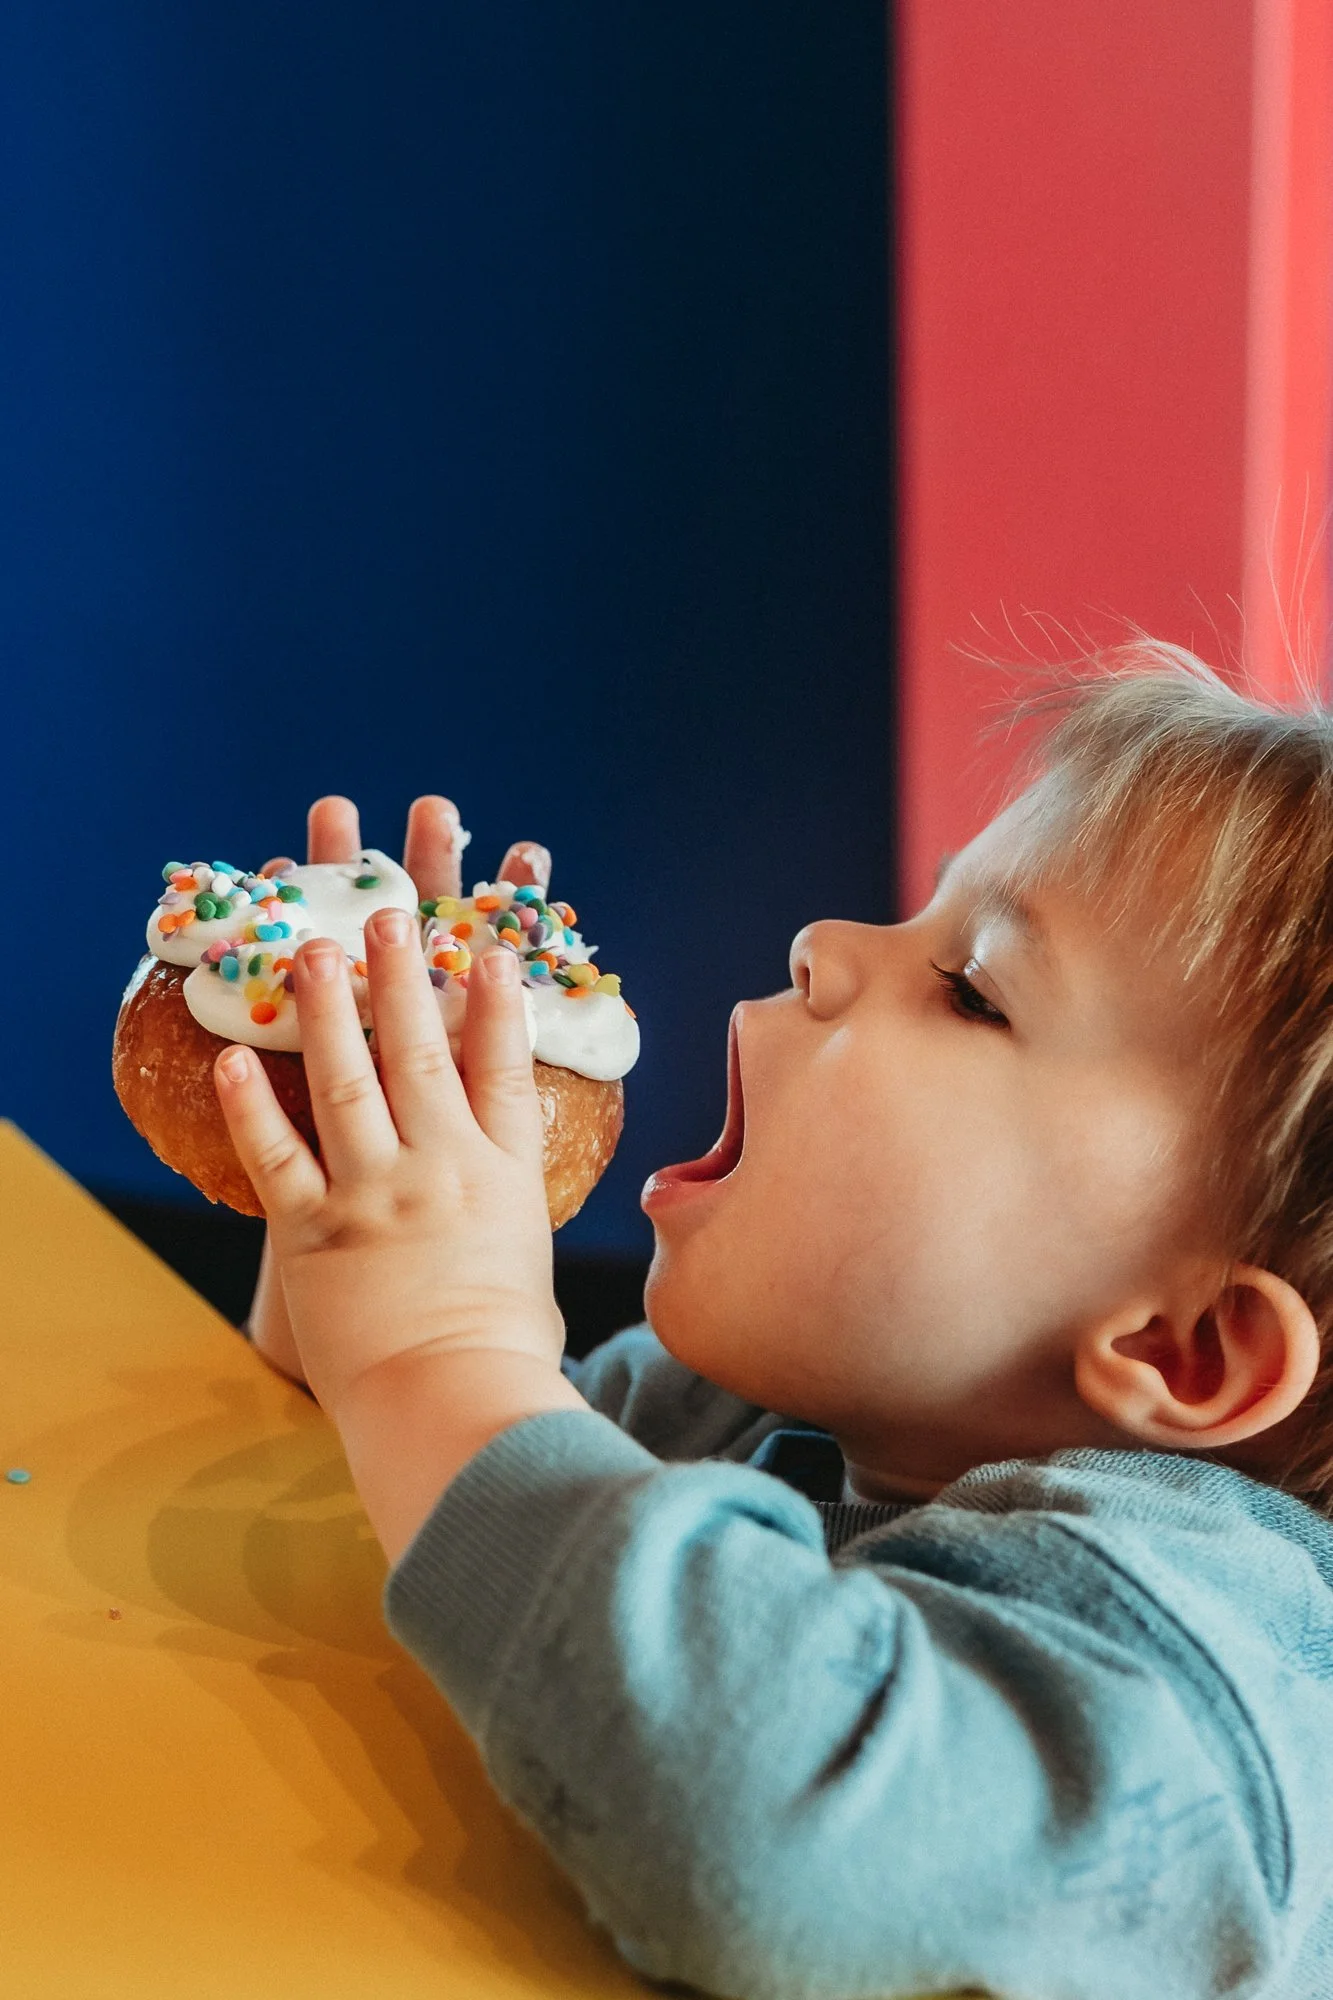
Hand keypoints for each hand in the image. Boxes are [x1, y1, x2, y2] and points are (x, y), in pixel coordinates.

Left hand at [245, 794, 552, 1387]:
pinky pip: (275, 1156)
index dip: (493, 1003)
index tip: (484, 951)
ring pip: (347, 1082)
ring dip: (329, 1011)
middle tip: (384, 918)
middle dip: (400, 979)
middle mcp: (440, 1167)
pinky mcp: (314, 1231)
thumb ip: (507, 1218)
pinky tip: (233, 1062)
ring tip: (312, 952)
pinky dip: (250, 1107)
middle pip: (420, 1052)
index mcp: (501, 1175)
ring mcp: (375, 1193)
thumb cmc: (503, 1353)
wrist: (451, 1403)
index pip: (500, 1068)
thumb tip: (498, 1210)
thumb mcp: (528, 1266)